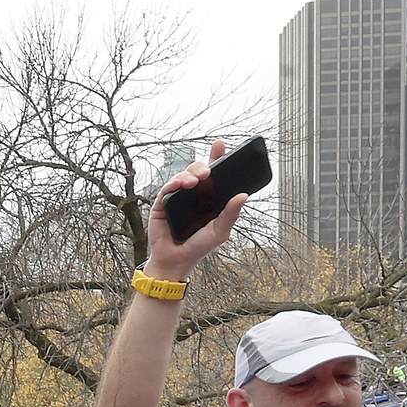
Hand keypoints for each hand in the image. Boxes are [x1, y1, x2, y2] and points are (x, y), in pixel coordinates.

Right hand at [142, 138, 250, 280]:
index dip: (216, 158)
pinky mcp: (162, 204)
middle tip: (207, 172)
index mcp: (208, 200)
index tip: (220, 144)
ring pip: (182, 176)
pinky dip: (174, 182)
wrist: (175, 261)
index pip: (214, 175)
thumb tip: (244, 195)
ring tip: (195, 181)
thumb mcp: (220, 231)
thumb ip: (231, 213)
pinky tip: (180, 184)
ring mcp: (177, 198)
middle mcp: (193, 196)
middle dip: (202, 166)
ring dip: (189, 174)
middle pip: (198, 171)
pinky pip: (167, 187)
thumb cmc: (198, 248)